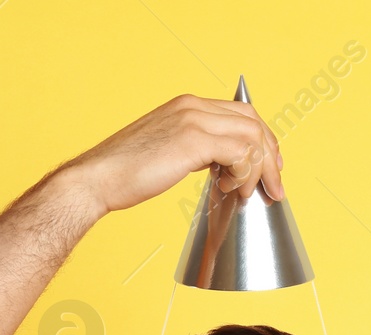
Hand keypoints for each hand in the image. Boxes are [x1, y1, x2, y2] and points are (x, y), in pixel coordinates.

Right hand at [61, 93, 284, 215]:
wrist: (97, 179)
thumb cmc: (125, 173)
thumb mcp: (167, 151)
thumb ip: (195, 150)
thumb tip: (222, 166)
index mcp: (187, 105)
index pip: (241, 112)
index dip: (261, 140)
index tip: (268, 166)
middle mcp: (192, 106)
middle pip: (252, 120)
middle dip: (269, 155)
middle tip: (273, 185)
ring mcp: (193, 120)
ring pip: (251, 136)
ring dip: (259, 169)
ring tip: (247, 193)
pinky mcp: (192, 141)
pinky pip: (240, 153)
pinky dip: (244, 174)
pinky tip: (231, 190)